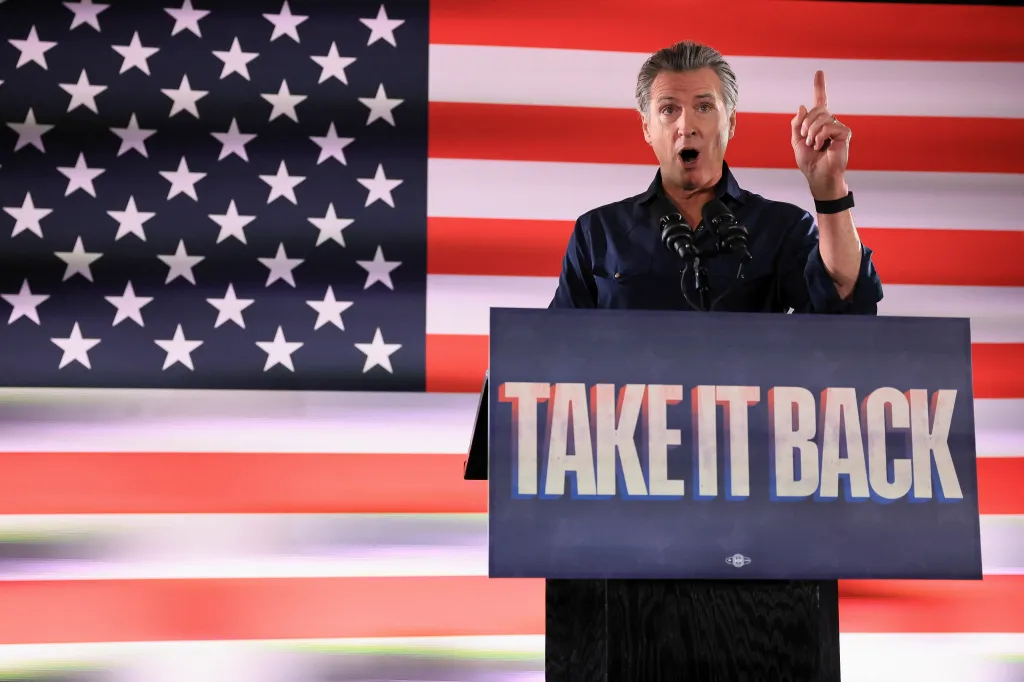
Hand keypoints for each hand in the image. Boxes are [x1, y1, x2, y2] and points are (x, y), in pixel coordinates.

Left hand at [791, 70, 850, 199]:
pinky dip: (820, 137)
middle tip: (806, 139)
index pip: (820, 101)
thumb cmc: (809, 161)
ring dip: (811, 133)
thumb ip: (797, 124)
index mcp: (818, 122)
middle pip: (817, 110)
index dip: (819, 86)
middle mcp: (830, 122)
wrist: (817, 176)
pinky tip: (821, 146)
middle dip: (806, 124)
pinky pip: (829, 126)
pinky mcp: (845, 133)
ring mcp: (838, 127)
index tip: (819, 72)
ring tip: (814, 145)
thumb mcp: (796, 142)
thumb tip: (803, 106)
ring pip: (822, 117)